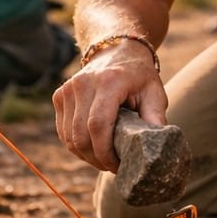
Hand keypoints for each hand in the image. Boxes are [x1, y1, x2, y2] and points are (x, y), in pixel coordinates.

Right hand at [51, 43, 165, 171]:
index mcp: (108, 82)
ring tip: (104, 160)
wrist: (116, 50)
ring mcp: (68, 89)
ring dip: (85, 155)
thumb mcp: (155, 93)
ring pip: (69, 137)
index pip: (98, 125)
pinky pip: (63, 131)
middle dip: (96, 159)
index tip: (119, 165)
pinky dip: (76, 145)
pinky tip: (92, 149)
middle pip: (81, 135)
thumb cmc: (139, 76)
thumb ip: (155, 118)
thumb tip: (156, 148)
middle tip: (113, 167)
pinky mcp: (59, 96)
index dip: (105, 152)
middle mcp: (83, 84)